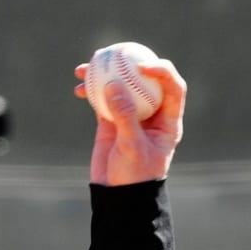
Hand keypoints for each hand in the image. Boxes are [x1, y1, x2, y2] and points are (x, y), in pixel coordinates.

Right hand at [73, 58, 185, 185]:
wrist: (117, 196)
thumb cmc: (133, 176)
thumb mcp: (132, 147)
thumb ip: (125, 116)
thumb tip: (112, 84)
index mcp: (168, 122)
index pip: (172, 88)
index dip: (162, 71)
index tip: (141, 65)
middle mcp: (152, 115)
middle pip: (146, 79)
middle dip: (130, 62)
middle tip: (113, 53)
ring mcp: (131, 115)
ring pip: (121, 85)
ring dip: (104, 72)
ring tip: (85, 67)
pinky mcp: (111, 119)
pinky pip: (102, 96)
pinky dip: (91, 88)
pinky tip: (78, 85)